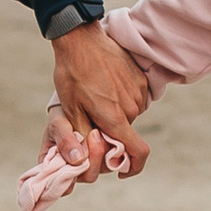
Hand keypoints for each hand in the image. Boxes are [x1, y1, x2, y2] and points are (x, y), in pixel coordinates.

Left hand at [50, 23, 152, 175]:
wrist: (81, 38)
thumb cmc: (72, 74)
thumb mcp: (71, 110)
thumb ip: (83, 138)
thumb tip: (85, 161)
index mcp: (115, 117)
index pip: (138, 152)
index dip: (133, 167)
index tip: (121, 171)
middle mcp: (132, 107)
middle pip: (126, 133)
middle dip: (111, 133)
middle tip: (91, 118)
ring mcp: (138, 92)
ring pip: (129, 116)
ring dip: (116, 115)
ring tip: (96, 97)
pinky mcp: (140, 79)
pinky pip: (133, 99)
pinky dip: (121, 99)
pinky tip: (104, 85)